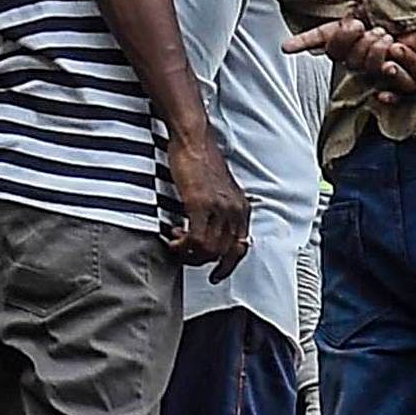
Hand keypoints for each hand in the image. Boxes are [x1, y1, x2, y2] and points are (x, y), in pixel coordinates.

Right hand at [164, 127, 251, 269]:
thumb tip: (211, 232)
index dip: (227, 265)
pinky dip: (183, 246)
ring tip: (175, 243)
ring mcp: (220, 208)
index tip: (215, 275)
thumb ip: (220, 210)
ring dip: (189, 253)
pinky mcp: (200, 204)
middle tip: (183, 253)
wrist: (193, 140)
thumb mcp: (219, 190)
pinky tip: (173, 238)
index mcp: (242, 209)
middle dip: (201, 260)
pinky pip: (197, 239)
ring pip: (210, 250)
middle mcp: (236, 211)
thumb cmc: (201, 161)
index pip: (241, 248)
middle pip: (224, 254)